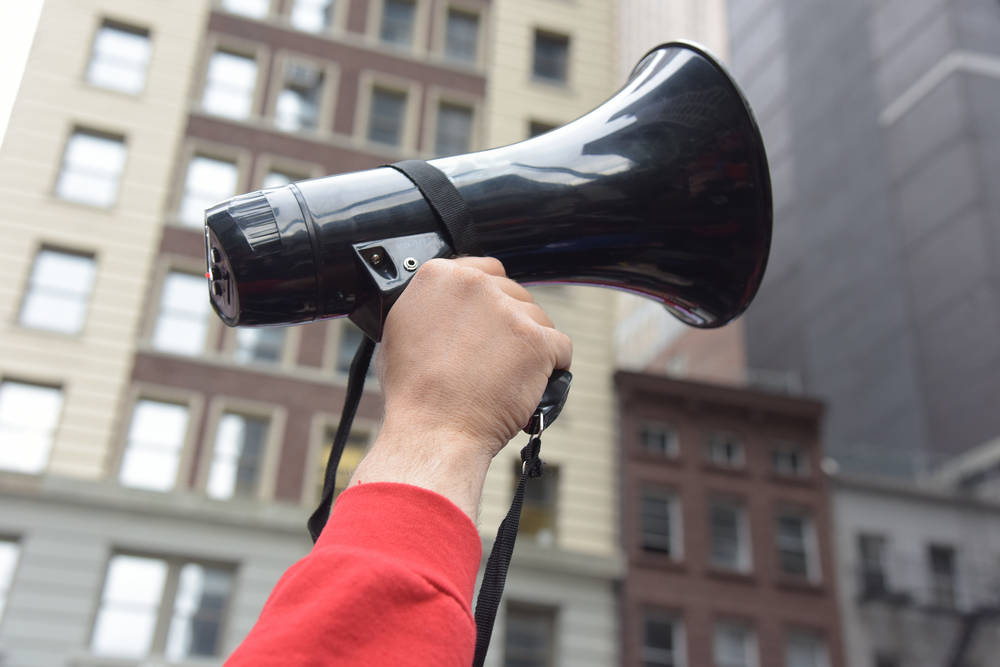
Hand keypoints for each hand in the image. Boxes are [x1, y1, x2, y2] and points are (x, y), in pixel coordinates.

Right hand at [349, 257, 571, 518]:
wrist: (434, 431)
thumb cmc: (413, 393)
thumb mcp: (401, 331)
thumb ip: (431, 304)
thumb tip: (450, 303)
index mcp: (439, 277)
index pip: (485, 270)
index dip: (490, 301)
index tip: (487, 323)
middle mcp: (476, 285)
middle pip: (514, 295)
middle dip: (510, 325)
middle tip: (493, 359)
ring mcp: (509, 311)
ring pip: (538, 319)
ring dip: (530, 346)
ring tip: (504, 378)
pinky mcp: (537, 340)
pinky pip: (561, 347)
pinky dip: (551, 368)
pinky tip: (528, 384)